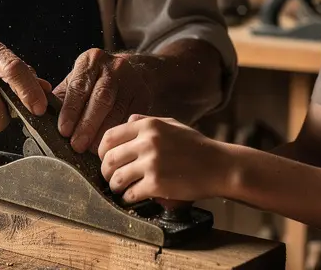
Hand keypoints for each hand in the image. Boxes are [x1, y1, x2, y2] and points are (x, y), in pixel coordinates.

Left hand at [53, 49, 153, 152]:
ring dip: (104, 133)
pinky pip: (132, 117)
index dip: (71, 110)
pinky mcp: (144, 93)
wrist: (130, 72)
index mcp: (91, 60)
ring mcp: (132, 79)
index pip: (79, 86)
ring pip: (117, 110)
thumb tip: (42, 116)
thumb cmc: (96, 82)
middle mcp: (113, 66)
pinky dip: (120, 133)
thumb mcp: (78, 80)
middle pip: (101, 98)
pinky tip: (112, 145)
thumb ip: (61, 97)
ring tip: (93, 150)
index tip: (63, 130)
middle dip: (87, 124)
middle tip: (77, 146)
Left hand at [98, 115, 231, 203]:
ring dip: (115, 187)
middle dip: (106, 172)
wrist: (219, 166)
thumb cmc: (196, 146)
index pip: (109, 137)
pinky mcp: (157, 184)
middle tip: (111, 178)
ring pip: (117, 178)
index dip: (102, 151)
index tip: (105, 159)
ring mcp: (151, 163)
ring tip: (121, 189)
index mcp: (148, 126)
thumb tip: (126, 121)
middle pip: (109, 159)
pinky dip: (128, 198)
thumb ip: (146, 121)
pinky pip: (131, 193)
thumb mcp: (171, 124)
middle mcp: (147, 142)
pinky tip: (133, 197)